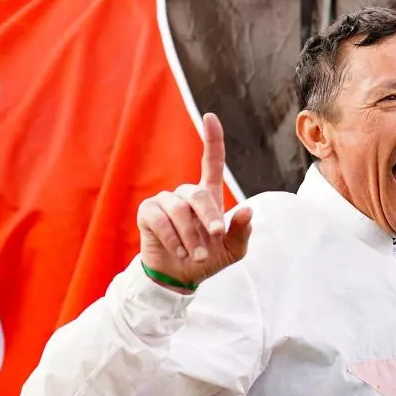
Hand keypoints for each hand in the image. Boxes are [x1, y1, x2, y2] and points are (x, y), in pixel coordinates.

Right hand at [136, 112, 252, 290]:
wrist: (180, 278)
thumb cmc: (209, 260)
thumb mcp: (233, 250)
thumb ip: (241, 231)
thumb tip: (248, 210)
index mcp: (209, 197)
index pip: (212, 162)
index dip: (212, 139)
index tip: (210, 117)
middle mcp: (186, 195)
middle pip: (198, 194)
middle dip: (209, 218)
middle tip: (215, 238)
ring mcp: (164, 201)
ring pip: (179, 210)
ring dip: (190, 236)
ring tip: (197, 256)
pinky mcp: (147, 213)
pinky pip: (160, 219)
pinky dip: (173, 238)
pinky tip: (179, 252)